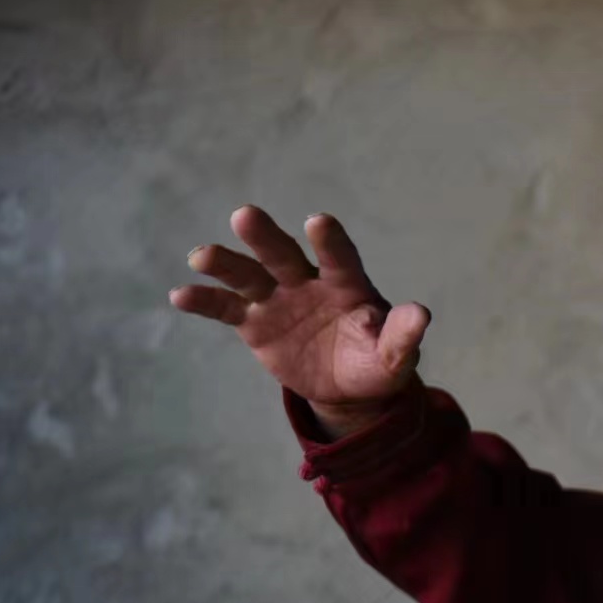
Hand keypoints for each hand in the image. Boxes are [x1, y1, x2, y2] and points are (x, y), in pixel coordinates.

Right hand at [169, 205, 429, 437]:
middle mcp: (308, 282)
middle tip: (245, 215)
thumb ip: (403, 336)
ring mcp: (278, 299)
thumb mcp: (395, 357)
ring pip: (249, 274)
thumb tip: (421, 315)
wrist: (347, 387)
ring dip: (226, 264)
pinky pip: (226, 308)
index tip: (319, 223)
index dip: (330, 241)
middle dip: (266, 237)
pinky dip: (205, 301)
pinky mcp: (254, 322)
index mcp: (347, 284)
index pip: (339, 257)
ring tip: (202, 256)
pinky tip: (181, 294)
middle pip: (284, 254)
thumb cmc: (376, 363)